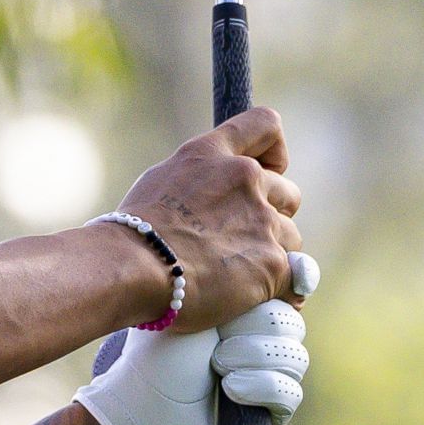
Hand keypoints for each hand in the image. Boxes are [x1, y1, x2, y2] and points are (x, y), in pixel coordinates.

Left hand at [75, 294, 312, 424]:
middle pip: (292, 323)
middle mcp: (255, 341)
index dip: (284, 287)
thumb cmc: (159, 356)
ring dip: (253, 357)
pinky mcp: (268, 413)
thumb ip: (239, 284)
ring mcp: (264, 378)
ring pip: (295, 357)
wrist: (144, 410)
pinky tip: (231, 390)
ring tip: (216, 367)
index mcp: (238, 309)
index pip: (284, 289)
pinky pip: (290, 393)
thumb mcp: (195, 308)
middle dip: (255, 328)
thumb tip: (298, 266)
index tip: (274, 288)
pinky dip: (261, 387)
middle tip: (217, 342)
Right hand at [112, 107, 304, 331]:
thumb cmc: (128, 235)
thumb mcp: (158, 184)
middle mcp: (244, 179)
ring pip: (290, 238)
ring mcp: (262, 221)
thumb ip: (195, 182)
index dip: (273, 151)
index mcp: (211, 155)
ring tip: (233, 275)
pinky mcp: (274, 263)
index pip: (264, 125)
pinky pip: (295, 279)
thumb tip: (207, 205)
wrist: (130, 267)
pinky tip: (258, 299)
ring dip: (270, 254)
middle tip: (239, 240)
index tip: (267, 170)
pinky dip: (280, 291)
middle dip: (271, 216)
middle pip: (288, 193)